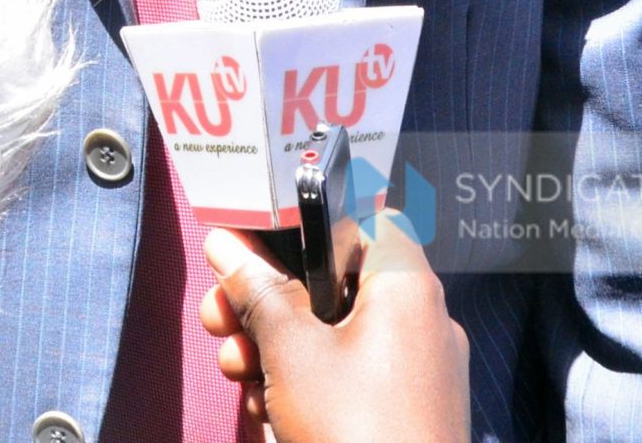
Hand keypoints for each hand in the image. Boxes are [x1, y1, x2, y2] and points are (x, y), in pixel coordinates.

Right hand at [200, 218, 468, 442]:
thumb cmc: (354, 432)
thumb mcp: (290, 352)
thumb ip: (258, 291)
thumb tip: (227, 245)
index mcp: (406, 289)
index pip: (364, 220)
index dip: (309, 226)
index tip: (255, 249)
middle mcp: (421, 321)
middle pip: (334, 281)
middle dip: (269, 298)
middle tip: (221, 317)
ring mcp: (416, 371)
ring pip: (334, 332)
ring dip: (275, 344)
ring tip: (237, 373)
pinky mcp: (406, 411)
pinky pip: (350, 374)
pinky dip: (305, 380)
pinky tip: (266, 408)